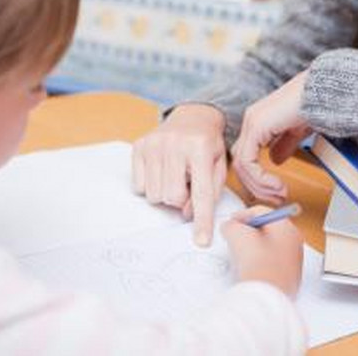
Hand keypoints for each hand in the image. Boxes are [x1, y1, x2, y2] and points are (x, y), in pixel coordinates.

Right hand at [132, 104, 226, 246]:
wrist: (193, 116)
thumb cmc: (208, 145)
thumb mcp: (219, 166)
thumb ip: (209, 193)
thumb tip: (186, 215)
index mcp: (200, 148)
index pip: (201, 193)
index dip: (202, 220)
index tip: (202, 241)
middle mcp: (175, 144)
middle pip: (172, 197)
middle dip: (181, 199)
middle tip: (188, 184)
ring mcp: (154, 144)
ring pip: (154, 195)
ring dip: (166, 193)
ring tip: (176, 175)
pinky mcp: (138, 146)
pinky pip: (138, 186)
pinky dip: (150, 185)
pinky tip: (162, 171)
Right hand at [221, 206, 303, 296]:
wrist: (266, 299)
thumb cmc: (258, 266)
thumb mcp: (238, 236)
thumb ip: (232, 225)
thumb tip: (230, 226)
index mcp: (287, 227)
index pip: (263, 212)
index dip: (243, 215)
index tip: (231, 222)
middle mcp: (295, 242)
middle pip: (267, 228)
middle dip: (248, 231)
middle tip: (235, 237)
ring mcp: (293, 261)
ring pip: (269, 245)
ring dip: (253, 246)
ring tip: (241, 254)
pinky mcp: (288, 277)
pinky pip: (271, 261)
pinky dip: (259, 261)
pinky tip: (249, 268)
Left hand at [231, 71, 310, 203]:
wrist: (324, 93)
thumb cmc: (315, 104)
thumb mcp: (297, 131)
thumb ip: (284, 144)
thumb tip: (275, 159)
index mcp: (259, 121)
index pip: (246, 155)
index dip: (257, 178)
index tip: (275, 192)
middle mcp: (251, 120)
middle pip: (240, 163)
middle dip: (257, 187)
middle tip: (276, 199)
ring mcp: (252, 123)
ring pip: (242, 165)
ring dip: (260, 186)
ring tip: (279, 194)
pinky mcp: (257, 127)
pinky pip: (248, 162)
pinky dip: (260, 179)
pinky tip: (277, 184)